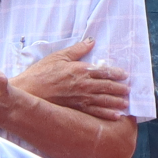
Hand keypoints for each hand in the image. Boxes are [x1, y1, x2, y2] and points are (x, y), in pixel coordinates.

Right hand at [13, 41, 132, 122]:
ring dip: (116, 102)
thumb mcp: (58, 56)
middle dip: (119, 88)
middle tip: (128, 90)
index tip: (125, 75)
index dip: (116, 73)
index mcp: (80, 70)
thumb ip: (77, 50)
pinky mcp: (75, 110)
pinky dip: (107, 114)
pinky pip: (95, 113)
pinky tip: (115, 116)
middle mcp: (83, 85)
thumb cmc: (41, 73)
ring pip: (103, 100)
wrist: (28, 92)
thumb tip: (91, 41)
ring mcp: (80, 99)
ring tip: (126, 104)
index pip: (103, 71)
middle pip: (106, 87)